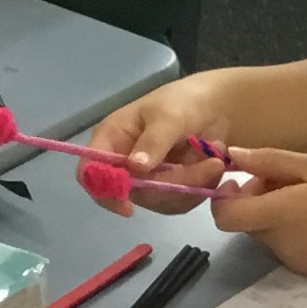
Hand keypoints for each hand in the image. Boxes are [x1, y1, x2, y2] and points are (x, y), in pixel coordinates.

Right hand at [83, 80, 235, 215]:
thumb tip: (135, 167)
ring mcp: (146, 178)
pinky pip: (177, 203)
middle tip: (209, 165)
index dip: (103, 190)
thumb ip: (153, 141)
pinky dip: (198, 189)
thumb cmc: (184, 101)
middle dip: (172, 184)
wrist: (216, 107)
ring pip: (159, 200)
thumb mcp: (169, 115)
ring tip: (214, 161)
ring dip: (191, 185)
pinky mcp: (168, 189)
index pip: (90, 172)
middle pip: (133, 192)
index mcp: (112, 139)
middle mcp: (123, 162)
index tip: (128, 205)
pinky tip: (212, 167)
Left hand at [207, 146, 306, 275]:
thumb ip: (269, 161)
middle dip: (253, 200)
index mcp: (279, 216)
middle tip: (284, 179)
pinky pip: (283, 245)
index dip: (222, 199)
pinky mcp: (306, 269)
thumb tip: (232, 156)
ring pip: (264, 233)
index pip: (224, 217)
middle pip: (245, 222)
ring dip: (272, 214)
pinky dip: (289, 229)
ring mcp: (292, 260)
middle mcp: (279, 244)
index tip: (239, 180)